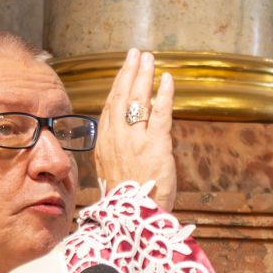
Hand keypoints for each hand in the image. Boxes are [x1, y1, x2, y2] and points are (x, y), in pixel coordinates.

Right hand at [95, 49, 176, 210]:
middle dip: (128, 73)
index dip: (116, 87)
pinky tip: (168, 79)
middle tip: (136, 54)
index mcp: (104, 146)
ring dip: (144, 76)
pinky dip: (164, 94)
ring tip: (149, 58)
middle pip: (120, 98)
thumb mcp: (111, 175)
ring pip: (137, 100)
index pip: (109, 109)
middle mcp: (117, 139)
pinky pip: (160, 113)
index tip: (123, 72)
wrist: (133, 218)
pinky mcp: (156, 145)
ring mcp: (135, 141)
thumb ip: (114, 155)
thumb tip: (118, 143)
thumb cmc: (125, 202)